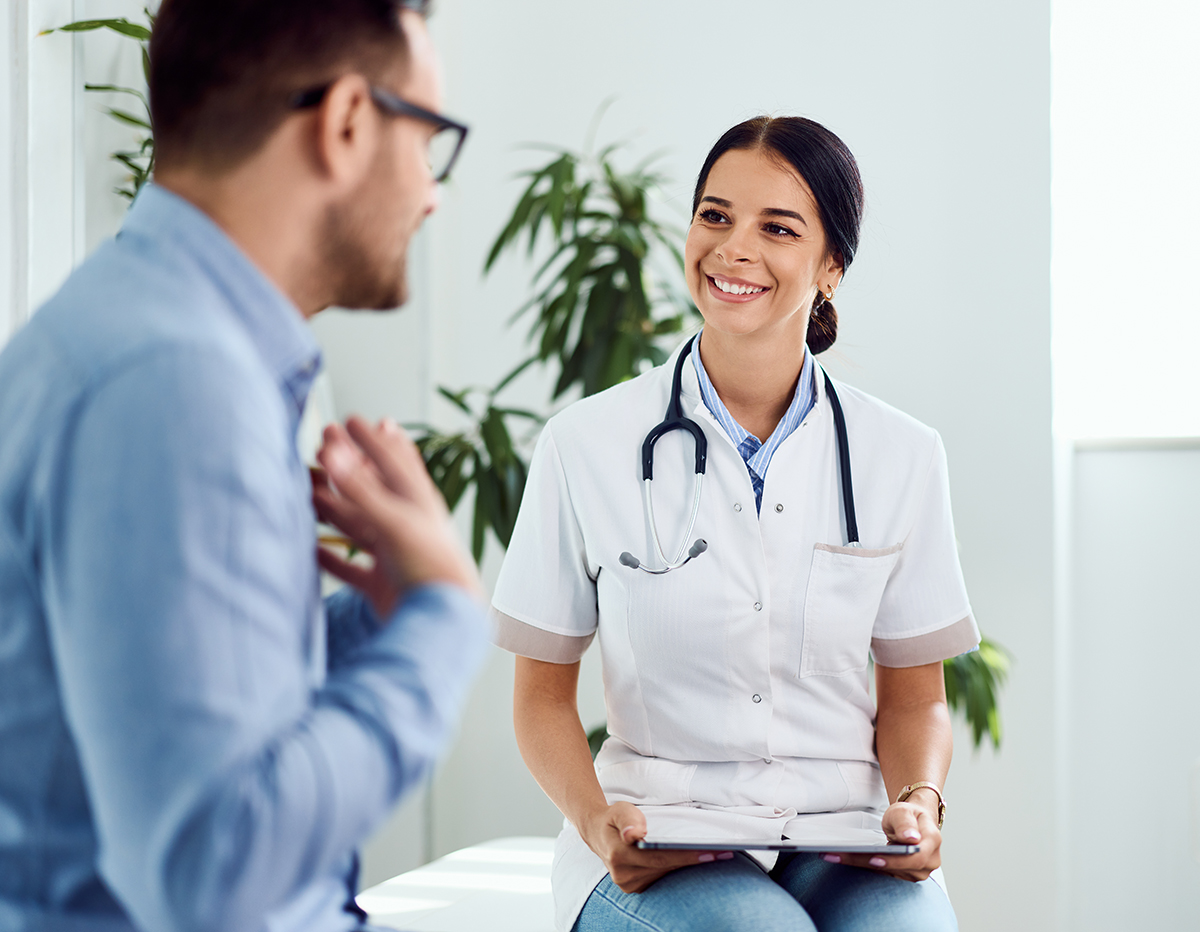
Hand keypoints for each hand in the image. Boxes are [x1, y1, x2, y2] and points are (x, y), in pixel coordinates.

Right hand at [313, 416, 480, 617]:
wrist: (444, 623)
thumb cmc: (430, 568)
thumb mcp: (394, 522)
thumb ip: (361, 490)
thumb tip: (330, 451)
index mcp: (418, 504)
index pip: (393, 462)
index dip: (373, 440)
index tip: (354, 420)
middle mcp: (406, 527)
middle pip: (371, 490)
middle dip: (347, 467)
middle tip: (324, 441)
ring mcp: (394, 556)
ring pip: (357, 525)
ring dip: (332, 508)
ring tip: (307, 488)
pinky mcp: (382, 586)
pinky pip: (351, 568)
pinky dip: (332, 557)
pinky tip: (313, 548)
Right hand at [580, 802, 728, 893]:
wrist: (598, 833)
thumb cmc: (613, 818)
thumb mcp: (619, 809)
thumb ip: (628, 819)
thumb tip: (634, 834)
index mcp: (619, 856)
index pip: (660, 858)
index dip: (686, 856)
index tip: (710, 853)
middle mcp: (624, 875)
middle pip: (667, 869)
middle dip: (696, 860)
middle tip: (725, 853)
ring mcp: (629, 884)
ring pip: (666, 876)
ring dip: (690, 867)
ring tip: (716, 856)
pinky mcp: (635, 888)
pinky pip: (662, 879)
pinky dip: (679, 870)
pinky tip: (696, 862)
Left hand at [821, 793, 941, 882]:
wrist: (913, 822)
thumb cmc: (908, 815)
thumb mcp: (904, 811)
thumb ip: (905, 822)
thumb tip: (910, 838)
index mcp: (932, 843)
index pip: (914, 857)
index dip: (894, 861)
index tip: (873, 859)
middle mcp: (928, 862)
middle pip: (895, 867)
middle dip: (865, 861)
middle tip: (838, 855)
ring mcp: (916, 872)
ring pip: (886, 873)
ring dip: (859, 864)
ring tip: (834, 855)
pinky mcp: (903, 876)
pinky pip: (882, 874)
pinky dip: (863, 866)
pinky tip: (843, 859)